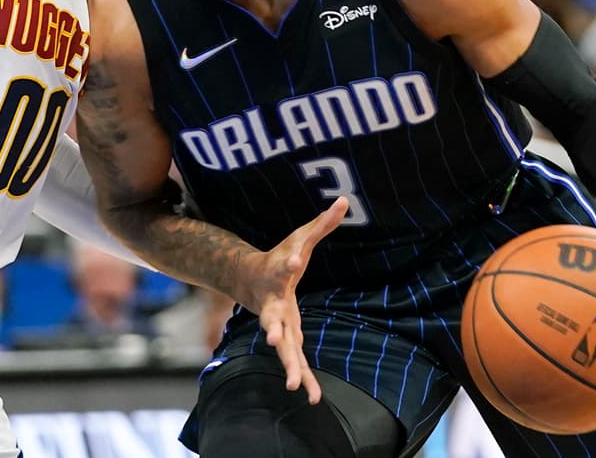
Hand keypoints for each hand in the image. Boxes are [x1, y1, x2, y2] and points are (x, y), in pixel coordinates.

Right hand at [239, 198, 347, 404]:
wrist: (249, 281)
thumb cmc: (279, 258)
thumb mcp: (301, 238)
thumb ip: (323, 223)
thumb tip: (345, 200)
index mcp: (278, 274)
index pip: (284, 265)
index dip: (288, 262)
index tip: (293, 261)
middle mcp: (274, 302)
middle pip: (273, 317)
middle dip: (273, 329)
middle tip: (273, 339)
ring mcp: (278, 323)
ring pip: (283, 347)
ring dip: (288, 365)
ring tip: (293, 386)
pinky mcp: (286, 337)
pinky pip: (295, 359)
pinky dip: (303, 377)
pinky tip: (311, 396)